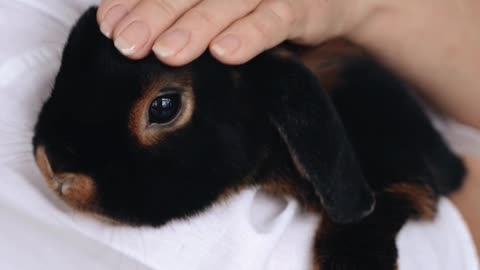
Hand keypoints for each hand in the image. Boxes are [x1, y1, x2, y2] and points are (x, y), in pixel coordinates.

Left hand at [97, 0, 373, 65]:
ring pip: (227, 3)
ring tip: (166, 53)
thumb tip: (132, 30)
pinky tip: (225, 54)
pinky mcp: (300, 5)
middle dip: (155, 15)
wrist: (335, 0)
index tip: (109, 25)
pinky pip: (274, 19)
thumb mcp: (225, 8)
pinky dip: (250, 35)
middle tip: (127, 43)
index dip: (137, 0)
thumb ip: (188, 12)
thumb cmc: (266, 6)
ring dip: (196, 26)